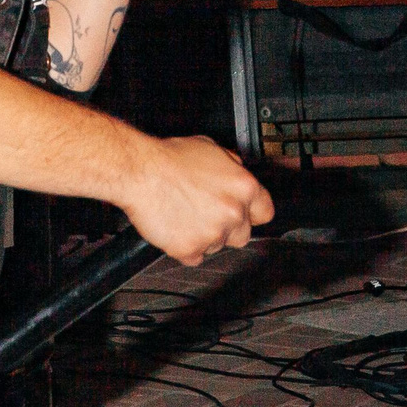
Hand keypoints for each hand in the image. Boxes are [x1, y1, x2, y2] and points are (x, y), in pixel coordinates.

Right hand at [119, 135, 272, 264]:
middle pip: (243, 235)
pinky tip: (175, 228)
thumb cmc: (170, 159)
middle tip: (208, 215)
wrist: (140, 172)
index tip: (246, 215)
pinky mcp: (190, 250)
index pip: (265, 212)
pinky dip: (185, 248)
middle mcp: (233, 212)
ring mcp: (213, 234)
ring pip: (217, 247)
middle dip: (228, 228)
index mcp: (243, 187)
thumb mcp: (212, 149)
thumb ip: (232, 167)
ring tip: (185, 215)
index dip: (252, 213)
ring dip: (205, 237)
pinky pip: (194, 257)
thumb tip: (237, 174)